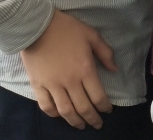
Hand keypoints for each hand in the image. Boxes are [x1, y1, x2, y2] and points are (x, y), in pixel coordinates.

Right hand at [20, 10, 117, 129]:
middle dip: (92, 119)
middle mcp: (70, 81)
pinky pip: (46, 106)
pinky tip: (60, 115)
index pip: (98, 96)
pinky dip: (54, 114)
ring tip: (81, 126)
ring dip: (74, 121)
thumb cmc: (67, 29)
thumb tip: (114, 70)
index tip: (108, 111)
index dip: (104, 107)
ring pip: (65, 111)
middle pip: (83, 107)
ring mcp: (52, 85)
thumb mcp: (92, 35)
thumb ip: (105, 53)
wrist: (37, 26)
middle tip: (97, 124)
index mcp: (85, 70)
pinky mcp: (37, 85)